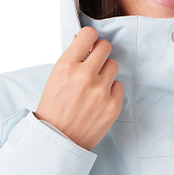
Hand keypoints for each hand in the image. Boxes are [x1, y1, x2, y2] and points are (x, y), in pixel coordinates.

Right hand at [34, 27, 123, 150]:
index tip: (89, 44)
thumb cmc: (54, 108)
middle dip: (100, 53)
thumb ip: (71, 58)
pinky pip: (119, 86)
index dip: (90, 38)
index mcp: (66, 66)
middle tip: (94, 64)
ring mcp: (101, 91)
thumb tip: (82, 39)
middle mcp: (85, 75)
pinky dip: (111, 90)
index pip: (89, 34)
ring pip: (113, 65)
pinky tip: (99, 100)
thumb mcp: (55, 78)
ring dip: (106, 72)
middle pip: (105, 47)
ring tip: (94, 85)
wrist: (58, 140)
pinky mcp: (113, 105)